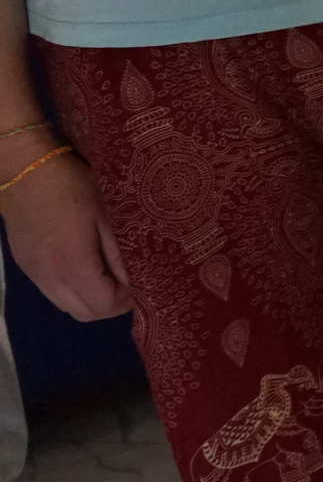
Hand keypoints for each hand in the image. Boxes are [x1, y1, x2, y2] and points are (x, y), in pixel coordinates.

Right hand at [0, 143, 132, 321]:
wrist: (22, 168)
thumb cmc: (70, 186)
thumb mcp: (105, 217)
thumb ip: (118, 255)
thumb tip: (133, 283)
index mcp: (73, 265)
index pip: (104, 305)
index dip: (126, 301)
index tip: (141, 285)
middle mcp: (50, 277)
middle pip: (84, 314)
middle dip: (111, 306)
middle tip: (128, 286)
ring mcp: (33, 273)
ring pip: (66, 306)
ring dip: (90, 301)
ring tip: (109, 278)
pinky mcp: (25, 265)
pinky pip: (52, 292)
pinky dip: (72, 292)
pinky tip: (86, 269)